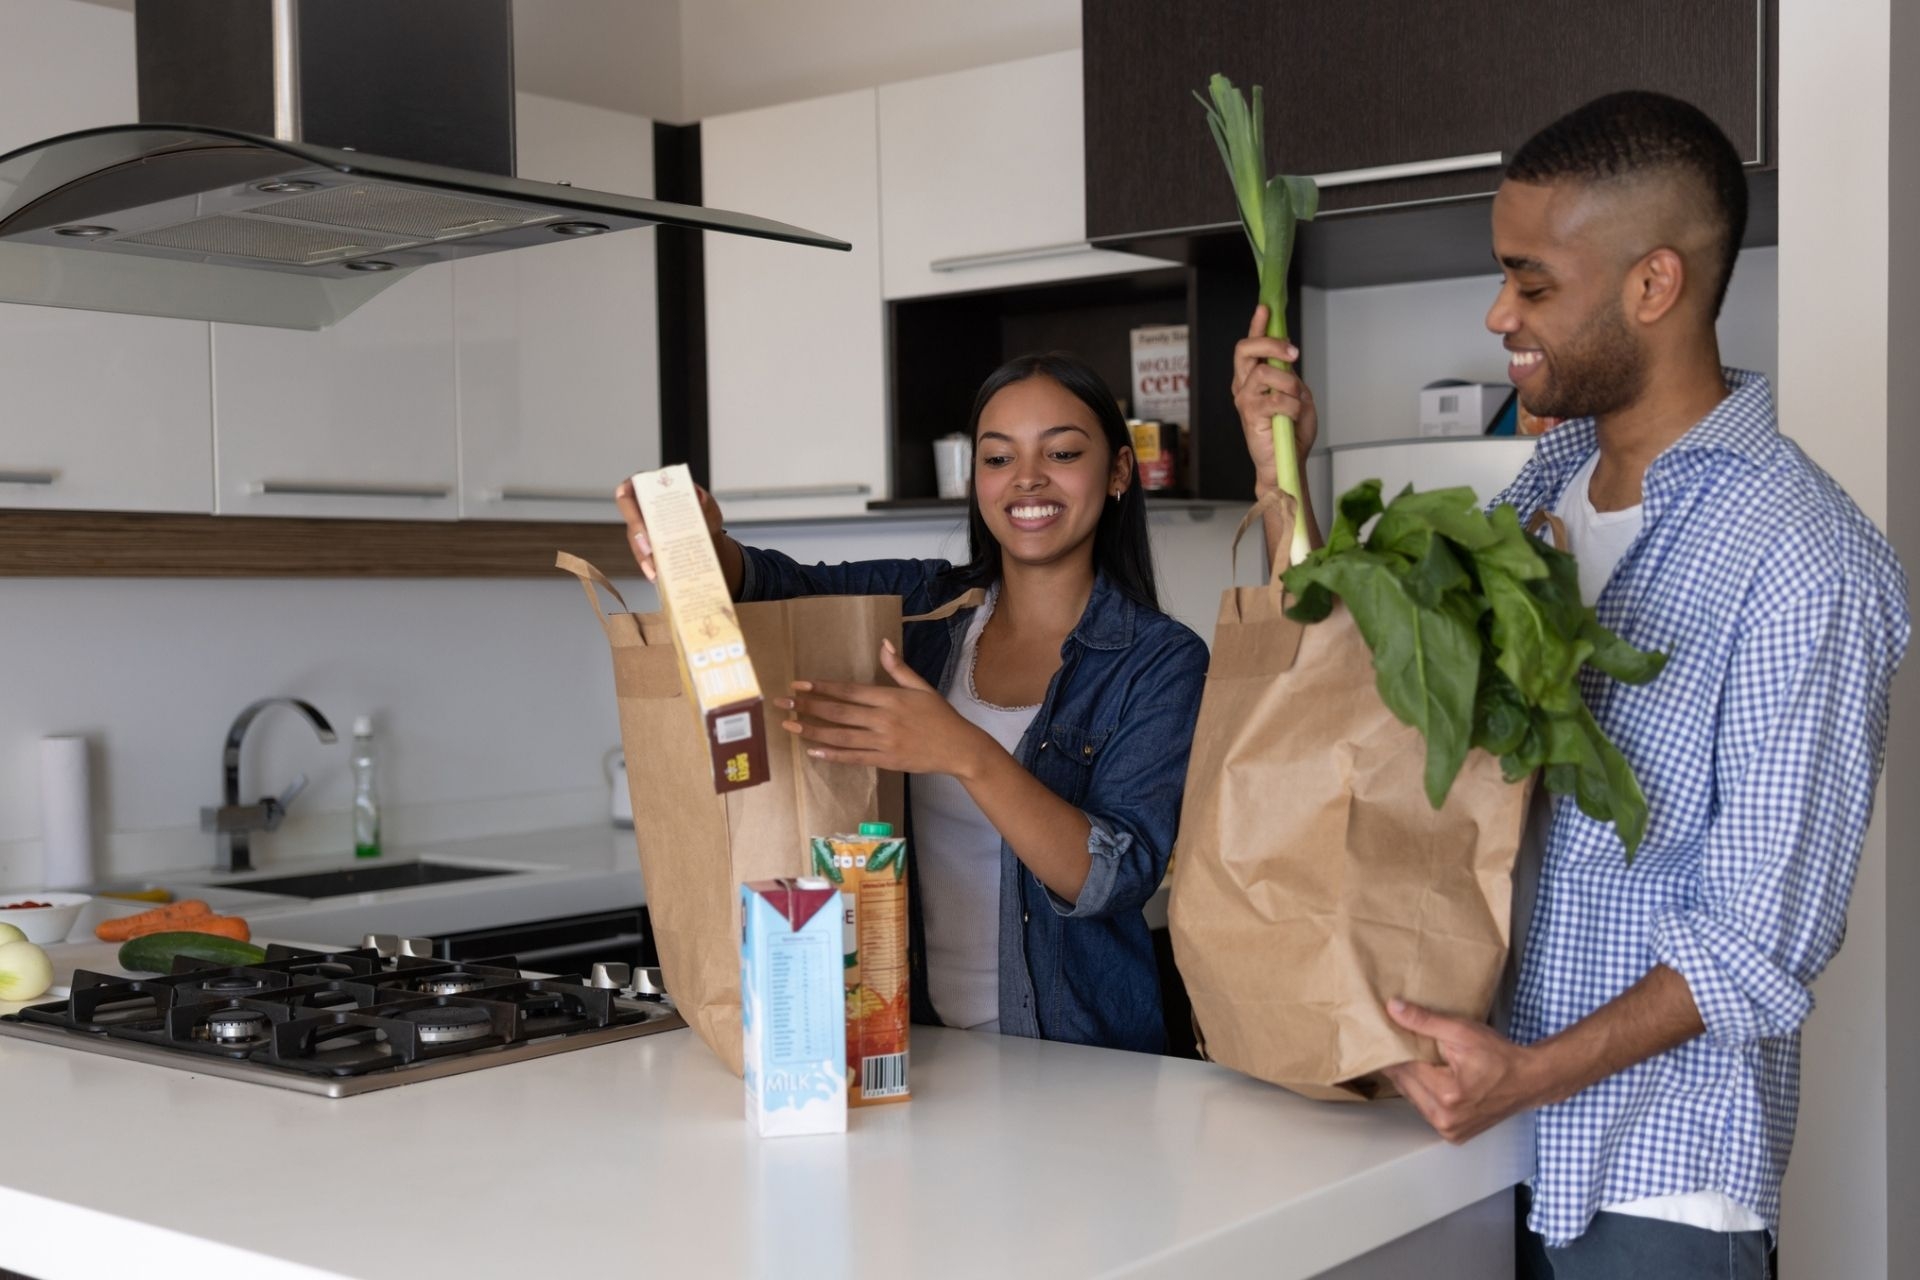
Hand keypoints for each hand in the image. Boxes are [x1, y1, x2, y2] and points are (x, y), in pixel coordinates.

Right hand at [613, 476, 725, 581]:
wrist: (709, 537)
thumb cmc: (703, 514)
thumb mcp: (707, 506)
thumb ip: (704, 502)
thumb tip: (699, 498)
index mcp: (650, 489)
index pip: (627, 494)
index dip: (630, 510)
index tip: (641, 524)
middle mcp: (641, 508)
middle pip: (630, 522)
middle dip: (639, 538)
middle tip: (650, 551)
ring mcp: (642, 529)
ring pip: (636, 542)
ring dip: (644, 557)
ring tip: (655, 570)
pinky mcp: (647, 547)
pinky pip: (643, 557)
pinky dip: (650, 566)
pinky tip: (656, 575)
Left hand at [778, 640, 993, 777]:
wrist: (960, 748)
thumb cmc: (940, 716)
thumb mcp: (922, 687)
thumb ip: (898, 668)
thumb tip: (883, 643)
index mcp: (890, 698)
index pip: (849, 691)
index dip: (822, 687)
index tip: (799, 684)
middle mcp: (883, 719)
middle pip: (839, 713)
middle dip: (808, 707)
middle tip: (783, 704)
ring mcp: (883, 742)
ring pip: (841, 736)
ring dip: (813, 731)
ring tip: (790, 726)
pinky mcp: (886, 761)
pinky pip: (854, 757)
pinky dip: (833, 755)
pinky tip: (813, 751)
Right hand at [1232, 304, 1317, 493]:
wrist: (1287, 462)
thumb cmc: (1291, 431)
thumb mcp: (1297, 395)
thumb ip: (1289, 376)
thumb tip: (1287, 360)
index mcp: (1253, 378)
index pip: (1251, 345)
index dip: (1257, 325)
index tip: (1265, 308)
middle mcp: (1244, 385)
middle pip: (1246, 350)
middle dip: (1271, 344)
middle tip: (1292, 353)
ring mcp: (1245, 400)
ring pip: (1264, 373)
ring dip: (1288, 384)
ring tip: (1295, 400)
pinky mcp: (1251, 416)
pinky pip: (1275, 399)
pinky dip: (1291, 406)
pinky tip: (1291, 416)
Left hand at [1378, 998, 1545, 1142]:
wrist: (1530, 1081)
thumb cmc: (1500, 1056)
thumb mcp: (1462, 1031)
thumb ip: (1425, 1021)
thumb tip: (1394, 1008)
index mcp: (1447, 1095)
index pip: (1403, 1068)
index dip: (1396, 1049)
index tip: (1391, 1034)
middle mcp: (1445, 1119)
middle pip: (1404, 1085)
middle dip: (1403, 1064)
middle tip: (1406, 1044)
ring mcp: (1450, 1131)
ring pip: (1412, 1099)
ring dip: (1412, 1080)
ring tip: (1421, 1060)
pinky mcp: (1454, 1135)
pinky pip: (1426, 1110)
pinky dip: (1425, 1094)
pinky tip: (1433, 1079)